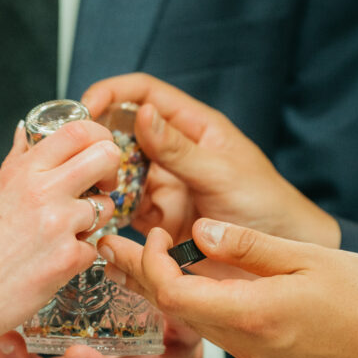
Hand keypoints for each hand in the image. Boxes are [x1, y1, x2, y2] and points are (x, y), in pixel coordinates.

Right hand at [0, 121, 120, 357]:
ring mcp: (58, 225)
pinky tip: (54, 262)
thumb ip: (16, 163)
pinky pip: (94, 248)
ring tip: (67, 233)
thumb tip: (25, 135)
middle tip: (101, 187)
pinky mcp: (68, 260)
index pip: (78, 130)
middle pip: (106, 156)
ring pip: (107, 206)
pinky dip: (80, 256)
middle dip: (111, 171)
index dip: (98, 137)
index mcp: (21, 172)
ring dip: (95, 220)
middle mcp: (43, 191)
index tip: (96, 155)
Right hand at [82, 73, 339, 246]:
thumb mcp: (222, 174)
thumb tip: (141, 113)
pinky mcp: (157, 218)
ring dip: (102, 180)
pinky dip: (108, 213)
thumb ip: (178, 148)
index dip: (112, 94)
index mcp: (193, 127)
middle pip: (122, 132)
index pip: (144, 94)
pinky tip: (99, 219)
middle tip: (79, 159)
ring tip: (90, 193)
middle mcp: (173, 152)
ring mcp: (164, 185)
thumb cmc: (265, 207)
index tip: (85, 109)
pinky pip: (124, 210)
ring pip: (118, 172)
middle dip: (98, 141)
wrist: (278, 264)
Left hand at [100, 219, 357, 357]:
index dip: (151, 263)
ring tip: (145, 258)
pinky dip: (196, 304)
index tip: (155, 234)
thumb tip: (199, 231)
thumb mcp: (309, 259)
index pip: (173, 294)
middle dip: (141, 274)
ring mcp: (254, 357)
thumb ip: (249, 246)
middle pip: (173, 311)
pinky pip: (218, 330)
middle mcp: (244, 344)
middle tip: (114, 245)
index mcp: (251, 314)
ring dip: (166, 290)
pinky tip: (195, 283)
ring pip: (194, 322)